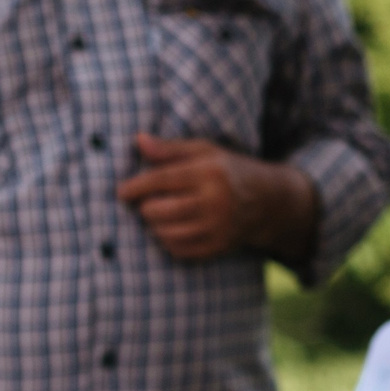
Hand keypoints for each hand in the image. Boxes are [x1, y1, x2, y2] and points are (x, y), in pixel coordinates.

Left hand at [118, 133, 317, 260]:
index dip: (136, 186)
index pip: (162, 180)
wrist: (267, 201)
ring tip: (158, 215)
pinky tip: (171, 229)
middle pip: (161, 210)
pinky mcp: (218, 247)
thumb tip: (138, 140)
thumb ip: (169, 148)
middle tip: (146, 203)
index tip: (121, 192)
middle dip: (145, 207)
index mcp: (209, 172)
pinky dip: (167, 241)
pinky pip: (178, 250)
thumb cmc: (227, 170)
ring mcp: (218, 227)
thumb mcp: (204, 151)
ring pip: (166, 233)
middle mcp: (215, 201)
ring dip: (154, 225)